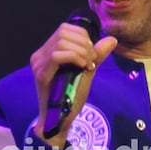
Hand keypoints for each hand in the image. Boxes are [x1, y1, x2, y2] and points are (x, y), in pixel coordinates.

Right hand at [30, 21, 116, 147]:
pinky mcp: (41, 74)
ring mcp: (38, 64)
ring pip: (61, 41)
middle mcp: (40, 55)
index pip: (65, 29)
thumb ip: (96, 55)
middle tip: (92, 60)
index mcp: (48, 52)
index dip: (83, 36)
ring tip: (88, 65)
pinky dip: (74, 57)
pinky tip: (82, 67)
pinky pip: (57, 55)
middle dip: (84, 43)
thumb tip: (111, 39)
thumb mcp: (86, 72)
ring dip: (81, 51)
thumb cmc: (71, 98)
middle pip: (63, 32)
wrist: (60, 121)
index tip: (92, 54)